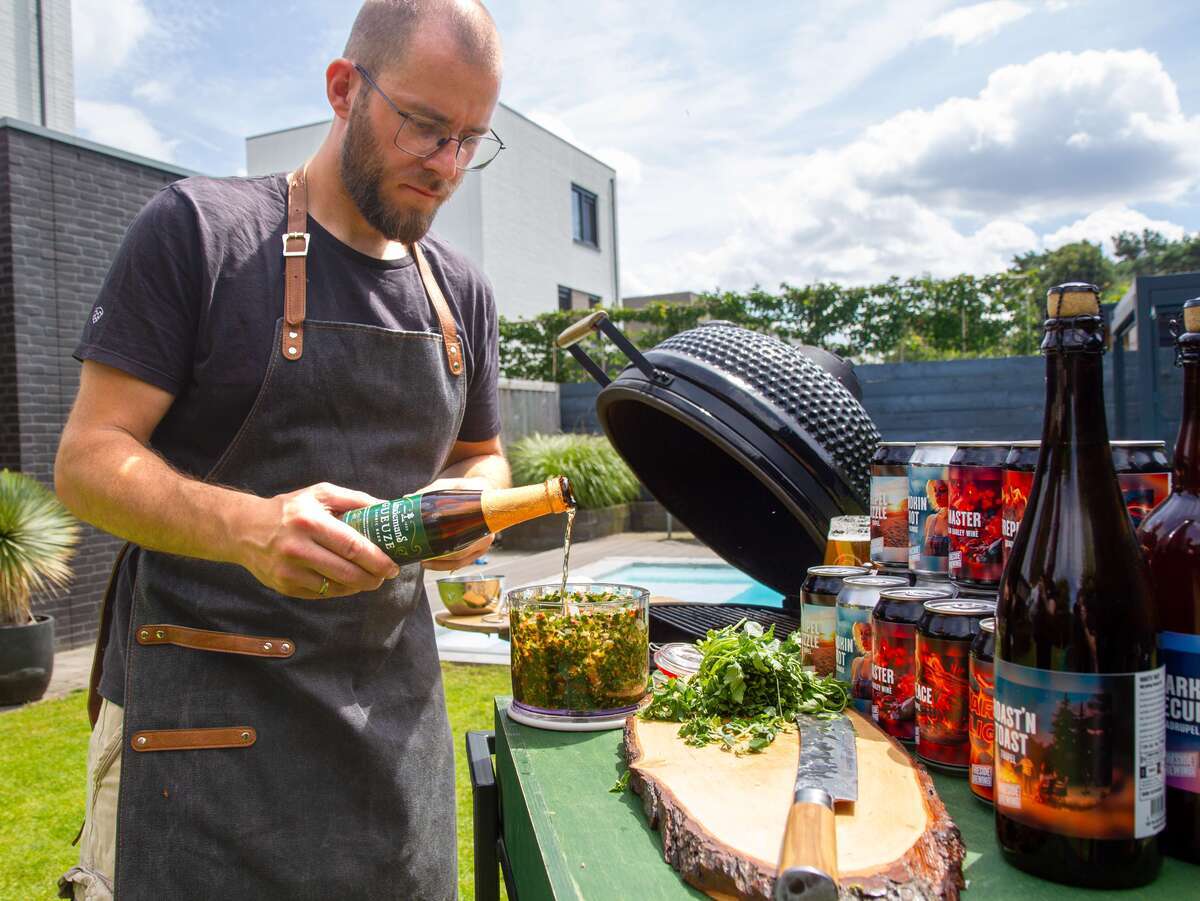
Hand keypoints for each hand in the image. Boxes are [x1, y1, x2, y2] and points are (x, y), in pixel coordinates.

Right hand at [236, 482, 400, 598]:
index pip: (353, 547)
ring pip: (336, 588)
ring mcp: (289, 571)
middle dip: (373, 578)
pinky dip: (338, 590)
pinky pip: (321, 594)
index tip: (393, 566)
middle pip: (348, 572)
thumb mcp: (321, 494)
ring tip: (368, 578)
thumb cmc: (291, 509)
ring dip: (358, 586)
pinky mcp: (284, 586)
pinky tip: (345, 581)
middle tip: (386, 576)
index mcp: (310, 522)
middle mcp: (297, 548)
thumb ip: (356, 500)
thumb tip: (389, 508)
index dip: (378, 560)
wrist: (245, 529)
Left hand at [415, 476, 496, 570]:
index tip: (430, 551)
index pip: (464, 541)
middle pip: (461, 555)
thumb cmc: (467, 488)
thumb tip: (407, 498)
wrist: (484, 491)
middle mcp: (485, 534)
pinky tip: (434, 563)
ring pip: (462, 561)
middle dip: (440, 560)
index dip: (446, 550)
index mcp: (482, 519)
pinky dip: (448, 564)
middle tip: (422, 558)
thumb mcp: (450, 486)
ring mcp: (483, 543)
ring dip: (442, 565)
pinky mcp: (479, 548)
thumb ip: (430, 491)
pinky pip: (464, 561)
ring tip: (424, 562)